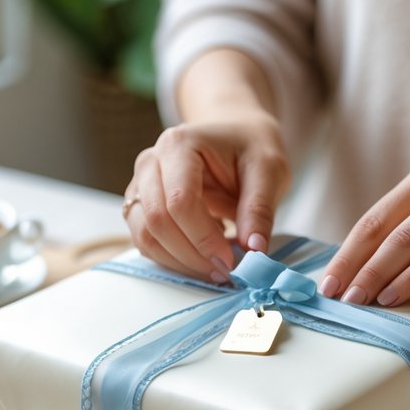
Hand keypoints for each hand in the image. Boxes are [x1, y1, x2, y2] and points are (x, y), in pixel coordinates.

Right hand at [124, 111, 289, 282]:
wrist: (234, 137)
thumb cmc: (250, 148)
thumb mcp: (269, 170)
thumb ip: (260, 209)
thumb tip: (254, 250)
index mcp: (179, 145)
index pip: (180, 201)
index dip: (203, 239)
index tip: (230, 261)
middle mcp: (150, 162)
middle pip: (156, 221)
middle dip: (190, 255)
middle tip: (224, 272)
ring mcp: (140, 185)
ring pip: (144, 236)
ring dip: (178, 262)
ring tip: (214, 270)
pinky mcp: (140, 206)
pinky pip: (145, 241)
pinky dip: (171, 259)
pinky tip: (200, 258)